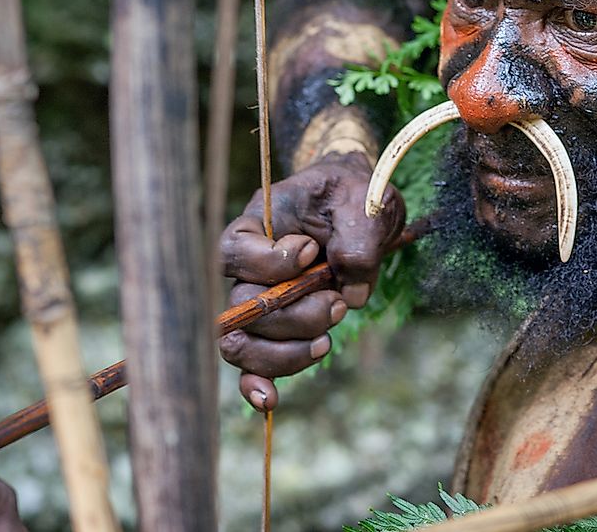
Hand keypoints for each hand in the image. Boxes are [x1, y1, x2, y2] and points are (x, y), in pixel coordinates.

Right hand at [219, 151, 405, 409]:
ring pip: (244, 344)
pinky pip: (253, 365)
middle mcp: (248, 268)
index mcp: (256, 227)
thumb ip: (356, 237)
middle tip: (338, 302)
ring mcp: (261, 301)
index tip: (312, 251)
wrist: (360, 210)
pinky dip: (258, 384)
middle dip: (294, 315)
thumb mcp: (361, 203)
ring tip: (328, 335)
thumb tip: (348, 288)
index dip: (272, 264)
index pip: (235, 254)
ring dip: (287, 351)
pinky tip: (270, 401)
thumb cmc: (353, 197)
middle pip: (243, 308)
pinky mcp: (280, 329)